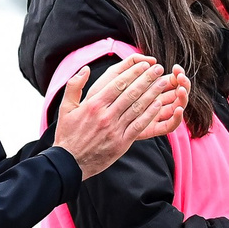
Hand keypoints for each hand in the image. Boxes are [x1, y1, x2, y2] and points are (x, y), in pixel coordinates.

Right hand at [54, 56, 182, 176]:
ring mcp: (115, 129)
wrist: (69, 163)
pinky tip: (159, 105)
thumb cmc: (68, 134)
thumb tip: (86, 69)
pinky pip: (139, 125)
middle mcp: (105, 115)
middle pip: (131, 93)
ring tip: (163, 83)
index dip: (133, 72)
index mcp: (93, 105)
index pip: (117, 83)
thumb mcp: (65, 108)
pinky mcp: (122, 143)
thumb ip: (74, 86)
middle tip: (158, 69)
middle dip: (147, 79)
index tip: (144, 64)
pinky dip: (150, 114)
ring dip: (153, 93)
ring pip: (138, 107)